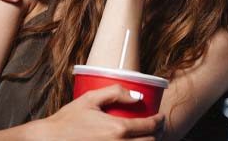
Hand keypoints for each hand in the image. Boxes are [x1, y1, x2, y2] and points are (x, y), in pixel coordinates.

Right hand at [34, 85, 163, 139]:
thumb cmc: (67, 121)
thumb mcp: (89, 99)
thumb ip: (115, 92)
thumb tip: (137, 95)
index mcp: (118, 129)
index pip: (150, 126)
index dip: (160, 121)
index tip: (161, 117)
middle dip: (158, 134)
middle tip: (157, 128)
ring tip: (148, 137)